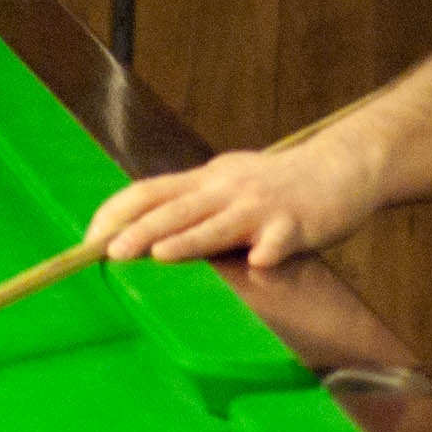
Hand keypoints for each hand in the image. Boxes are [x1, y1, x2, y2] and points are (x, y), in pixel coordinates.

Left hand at [83, 141, 378, 269]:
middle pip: (178, 208)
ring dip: (189, 240)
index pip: (150, 191)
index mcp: (207, 180)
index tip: (89, 237)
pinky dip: (268, 251)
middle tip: (110, 251)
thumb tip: (142, 228)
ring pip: (220, 223)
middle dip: (141, 230)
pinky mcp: (297, 224)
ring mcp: (262, 206)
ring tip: (159, 254)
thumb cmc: (278, 184)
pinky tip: (260, 263)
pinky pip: (280, 239)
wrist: (342, 167)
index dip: (118, 212)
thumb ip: (192, 203)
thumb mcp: (227, 183)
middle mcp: (228, 189)